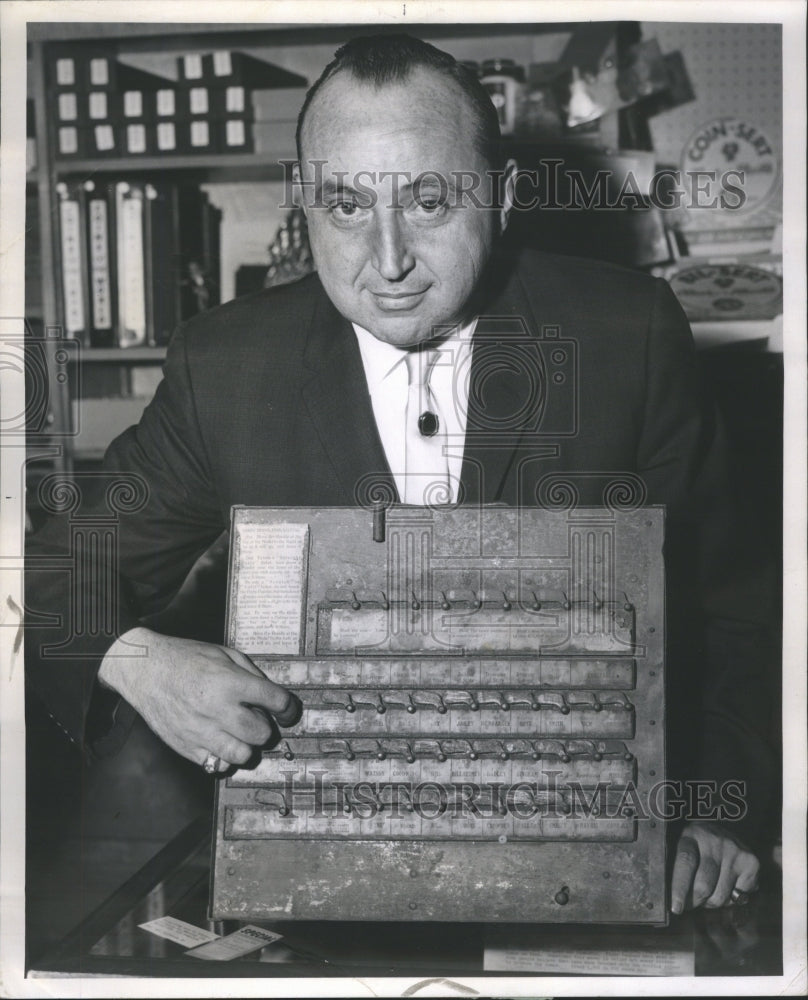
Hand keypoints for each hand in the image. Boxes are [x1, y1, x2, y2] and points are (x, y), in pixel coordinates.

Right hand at [98, 627, 301, 769]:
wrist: (145, 669)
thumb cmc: (186, 658)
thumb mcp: (224, 654)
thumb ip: (251, 674)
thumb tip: (270, 697)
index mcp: (230, 683)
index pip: (275, 701)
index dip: (287, 707)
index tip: (287, 710)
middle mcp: (217, 709)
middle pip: (261, 734)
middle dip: (265, 727)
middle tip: (256, 718)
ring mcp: (200, 731)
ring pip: (242, 755)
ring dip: (246, 745)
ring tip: (238, 732)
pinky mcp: (186, 747)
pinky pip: (216, 764)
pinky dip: (223, 756)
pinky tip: (219, 740)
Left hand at [671, 821, 759, 913]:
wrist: (721, 828)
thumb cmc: (696, 843)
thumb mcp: (681, 845)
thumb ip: (676, 867)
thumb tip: (673, 901)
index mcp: (692, 835)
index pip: (686, 861)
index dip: (680, 887)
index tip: (676, 907)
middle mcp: (715, 841)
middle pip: (704, 884)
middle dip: (694, 901)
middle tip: (689, 904)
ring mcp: (735, 851)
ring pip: (721, 896)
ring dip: (710, 903)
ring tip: (706, 895)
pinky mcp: (751, 863)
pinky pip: (738, 897)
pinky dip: (729, 900)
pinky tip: (724, 888)